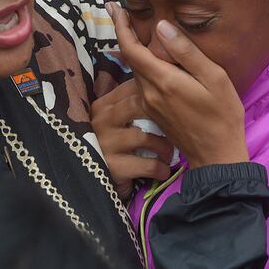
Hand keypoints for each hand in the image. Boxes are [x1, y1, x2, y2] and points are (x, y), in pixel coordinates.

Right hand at [91, 79, 173, 198]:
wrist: (94, 181)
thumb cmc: (111, 148)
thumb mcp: (115, 123)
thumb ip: (131, 106)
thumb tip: (163, 89)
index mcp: (102, 106)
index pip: (132, 87)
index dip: (156, 92)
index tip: (171, 102)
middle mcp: (100, 121)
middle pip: (139, 105)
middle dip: (162, 117)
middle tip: (175, 128)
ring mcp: (105, 144)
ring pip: (146, 137)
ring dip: (164, 147)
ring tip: (168, 154)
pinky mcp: (113, 167)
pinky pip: (149, 164)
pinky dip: (161, 168)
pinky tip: (163, 170)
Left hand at [107, 2, 248, 168]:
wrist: (216, 156)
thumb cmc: (222, 115)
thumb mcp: (213, 78)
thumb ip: (186, 52)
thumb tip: (162, 26)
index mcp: (162, 81)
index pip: (131, 49)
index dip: (121, 26)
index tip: (114, 7)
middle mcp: (149, 93)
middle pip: (130, 58)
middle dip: (124, 34)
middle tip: (121, 11)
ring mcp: (149, 104)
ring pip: (135, 71)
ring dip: (132, 50)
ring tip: (134, 30)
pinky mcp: (153, 112)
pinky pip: (142, 83)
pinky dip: (142, 66)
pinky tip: (150, 59)